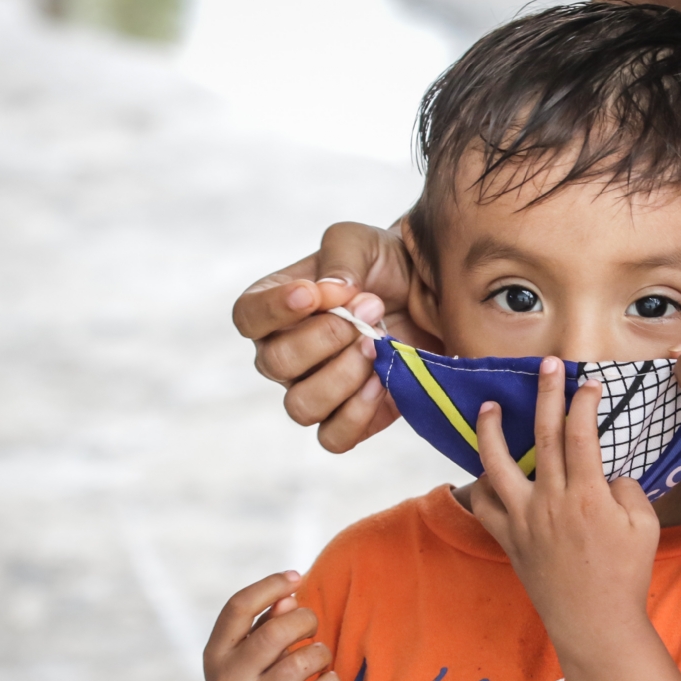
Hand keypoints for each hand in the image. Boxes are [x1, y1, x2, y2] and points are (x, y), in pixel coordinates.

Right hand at [203, 572, 339, 680]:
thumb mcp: (245, 660)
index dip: (269, 586)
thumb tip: (291, 597)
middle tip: (311, 626)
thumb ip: (265, 627)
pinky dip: (330, 680)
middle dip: (304, 620)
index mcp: (215, 656)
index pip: (237, 608)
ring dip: (320, 652)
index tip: (295, 577)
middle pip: (275, 633)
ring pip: (301, 662)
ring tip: (318, 657)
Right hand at [233, 220, 438, 452]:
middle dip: (325, 336)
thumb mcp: (363, 243)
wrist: (433, 296)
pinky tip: (383, 381)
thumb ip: (340, 258)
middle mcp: (286, 353)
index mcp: (276, 308)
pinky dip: (357, 413)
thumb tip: (328, 291)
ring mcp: (315, 389)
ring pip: (302, 406)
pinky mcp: (350, 419)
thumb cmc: (387, 266)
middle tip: (370, 309)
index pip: (247, 317)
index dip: (274, 310)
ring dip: (342, 376)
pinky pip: (334, 437)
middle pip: (275, 364)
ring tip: (378, 345)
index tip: (312, 293)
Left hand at [468, 358, 660, 644]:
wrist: (594, 624)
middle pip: (543, 435)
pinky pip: (485, 505)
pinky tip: (484, 467)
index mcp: (588, 497)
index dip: (584, 403)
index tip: (589, 383)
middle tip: (547, 365)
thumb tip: (606, 473)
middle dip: (546, 394)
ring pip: (498, 464)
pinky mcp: (509, 540)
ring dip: (491, 430)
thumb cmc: (625, 575)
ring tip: (490, 406)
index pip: (581, 434)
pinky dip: (480, 483)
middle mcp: (550, 503)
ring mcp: (524, 521)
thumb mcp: (645, 526)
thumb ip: (626, 489)